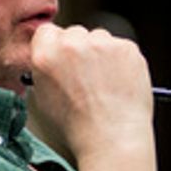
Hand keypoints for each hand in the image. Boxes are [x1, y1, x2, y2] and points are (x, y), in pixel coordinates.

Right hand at [28, 23, 153, 160]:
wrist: (112, 137)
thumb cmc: (78, 128)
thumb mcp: (44, 101)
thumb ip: (46, 73)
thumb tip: (55, 62)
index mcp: (46, 55)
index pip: (47, 33)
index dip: (55, 46)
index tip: (64, 58)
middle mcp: (72, 44)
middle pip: (75, 33)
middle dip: (80, 50)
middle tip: (87, 75)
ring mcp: (102, 43)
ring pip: (100, 39)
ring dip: (102, 54)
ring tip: (105, 84)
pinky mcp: (126, 48)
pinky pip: (122, 48)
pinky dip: (122, 62)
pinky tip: (120, 84)